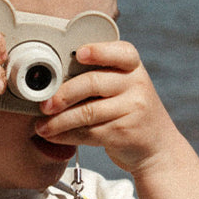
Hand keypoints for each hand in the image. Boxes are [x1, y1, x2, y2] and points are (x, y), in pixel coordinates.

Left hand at [34, 41, 177, 174]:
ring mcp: (133, 109)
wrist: (157, 147)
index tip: (78, 54)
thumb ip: (98, 77)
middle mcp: (136, 84)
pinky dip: (66, 135)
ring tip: (41, 126)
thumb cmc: (128, 111)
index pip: (120, 52)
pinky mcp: (124, 132)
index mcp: (133, 67)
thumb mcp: (124, 87)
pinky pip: (88, 133)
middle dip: (63, 94)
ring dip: (59, 121)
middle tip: (44, 104)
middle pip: (92, 83)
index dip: (98, 51)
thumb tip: (52, 80)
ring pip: (87, 112)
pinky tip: (53, 136)